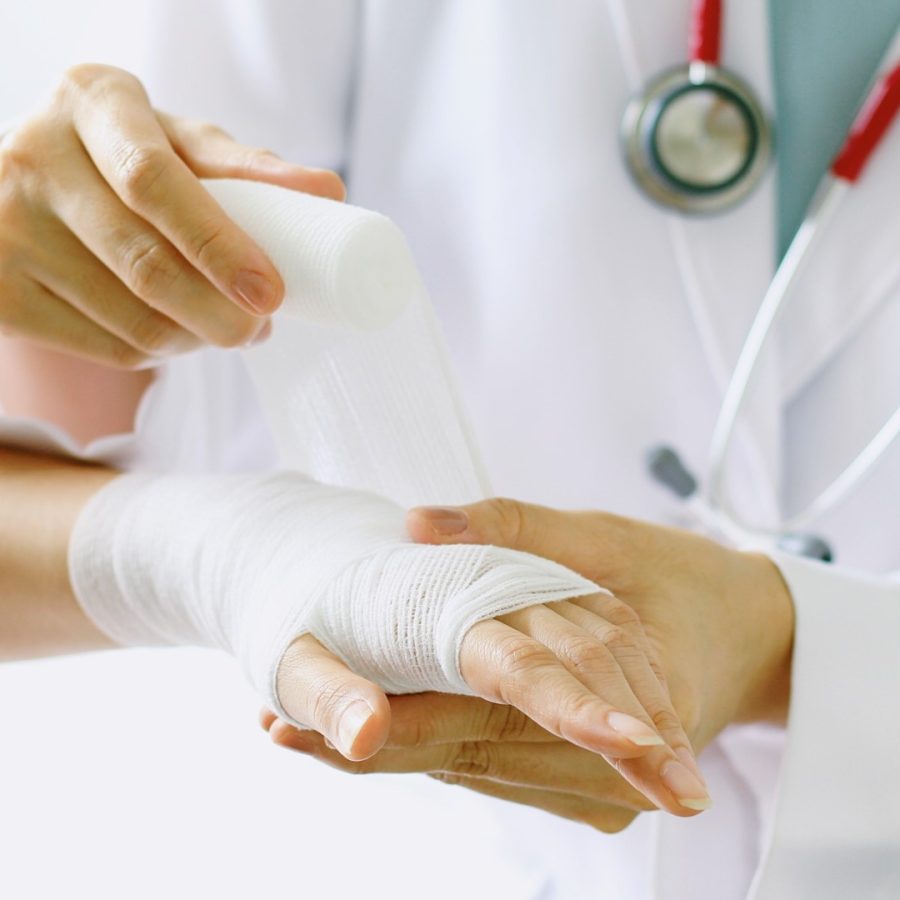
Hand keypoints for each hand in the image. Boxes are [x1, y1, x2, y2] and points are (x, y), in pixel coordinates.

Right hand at [0, 63, 343, 367]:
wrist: (25, 183)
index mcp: (92, 103)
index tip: (271, 293)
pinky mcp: (1, 292)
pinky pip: (108, 349)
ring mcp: (6, 229)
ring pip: (132, 320)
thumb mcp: (176, 142)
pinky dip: (161, 354)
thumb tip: (329, 191)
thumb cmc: (123, 157)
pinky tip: (180, 335)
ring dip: (199, 340)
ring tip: (231, 329)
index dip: (220, 246)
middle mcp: (33, 156)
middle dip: (221, 314)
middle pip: (146, 264)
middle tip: (261, 327)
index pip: (155, 181)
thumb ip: (248, 168)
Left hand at [264, 499, 793, 823]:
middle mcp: (605, 757)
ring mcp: (596, 784)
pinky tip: (381, 728)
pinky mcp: (586, 787)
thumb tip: (415, 523)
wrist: (744, 634)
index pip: (483, 714)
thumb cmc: (676, 576)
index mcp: (613, 685)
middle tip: (276, 726)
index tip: (297, 725)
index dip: (389, 719)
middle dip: (366, 745)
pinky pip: (493, 770)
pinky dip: (436, 749)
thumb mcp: (603, 535)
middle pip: (460, 755)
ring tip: (297, 730)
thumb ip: (509, 527)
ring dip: (391, 751)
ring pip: (469, 770)